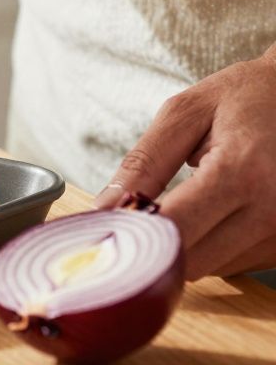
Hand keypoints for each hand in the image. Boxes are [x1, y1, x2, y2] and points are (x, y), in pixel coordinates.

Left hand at [93, 47, 275, 278]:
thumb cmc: (245, 97)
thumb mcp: (185, 114)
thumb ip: (144, 164)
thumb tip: (106, 210)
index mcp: (243, 173)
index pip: (174, 232)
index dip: (133, 235)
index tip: (109, 225)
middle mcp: (273, 211)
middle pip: (189, 262)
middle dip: (155, 244)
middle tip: (138, 213)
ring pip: (209, 267)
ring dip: (186, 244)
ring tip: (187, 201)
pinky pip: (234, 263)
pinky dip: (213, 244)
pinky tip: (216, 211)